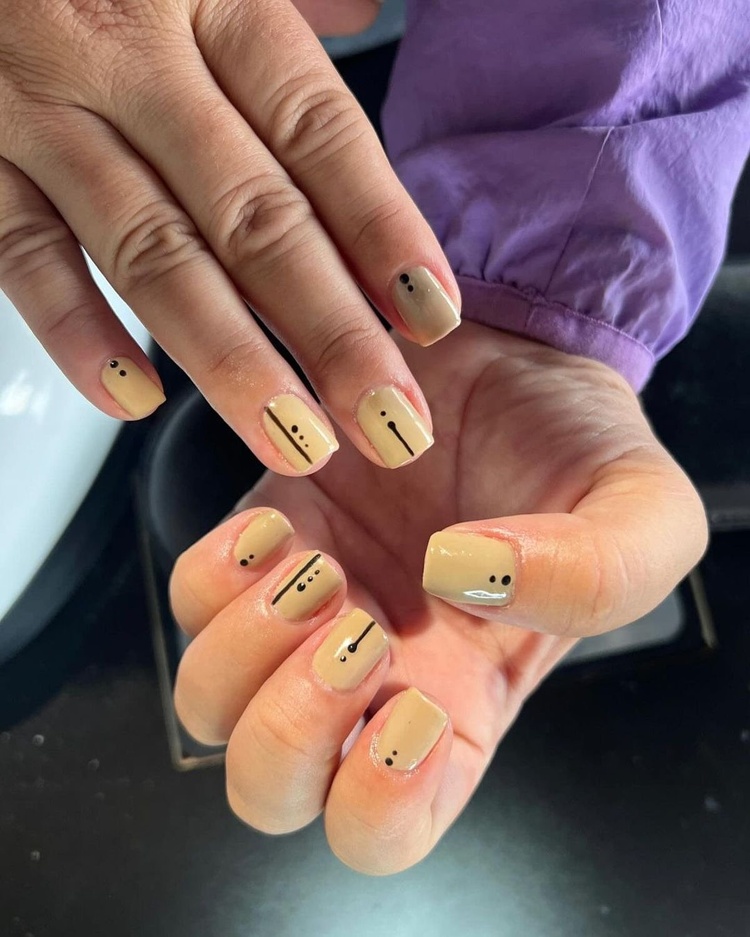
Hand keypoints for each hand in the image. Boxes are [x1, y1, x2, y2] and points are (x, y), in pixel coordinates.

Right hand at [0, 0, 458, 473]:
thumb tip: (365, 17)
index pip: (320, 134)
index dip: (384, 232)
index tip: (432, 320)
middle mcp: (130, 54)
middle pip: (256, 217)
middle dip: (332, 333)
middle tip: (389, 421)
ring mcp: (43, 110)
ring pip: (153, 255)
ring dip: (232, 362)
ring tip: (297, 438)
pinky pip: (22, 256)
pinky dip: (77, 334)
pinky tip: (134, 402)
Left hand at [169, 322, 707, 873]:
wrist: (518, 357)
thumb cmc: (580, 447)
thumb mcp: (643, 515)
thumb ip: (596, 575)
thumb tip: (460, 573)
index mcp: (461, 706)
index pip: (379, 831)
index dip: (379, 802)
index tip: (420, 705)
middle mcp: (372, 676)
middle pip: (270, 787)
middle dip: (290, 731)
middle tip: (357, 634)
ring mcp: (310, 608)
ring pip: (210, 702)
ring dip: (246, 649)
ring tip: (317, 569)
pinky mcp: (270, 535)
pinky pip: (194, 595)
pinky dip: (215, 575)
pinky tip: (284, 527)